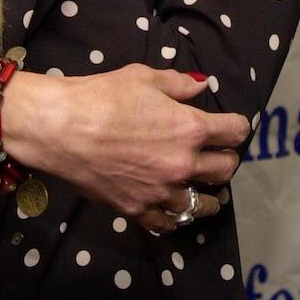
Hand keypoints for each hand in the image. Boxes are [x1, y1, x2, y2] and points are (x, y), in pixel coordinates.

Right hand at [1, 64, 248, 232]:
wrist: (61, 128)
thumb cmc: (102, 95)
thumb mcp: (143, 77)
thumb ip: (178, 84)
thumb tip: (203, 86)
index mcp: (190, 127)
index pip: (234, 132)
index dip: (237, 126)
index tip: (233, 126)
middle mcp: (183, 164)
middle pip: (225, 170)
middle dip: (227, 159)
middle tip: (220, 154)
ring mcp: (162, 192)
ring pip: (202, 204)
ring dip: (208, 194)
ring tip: (205, 190)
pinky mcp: (138, 210)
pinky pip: (168, 223)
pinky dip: (174, 216)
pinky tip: (173, 208)